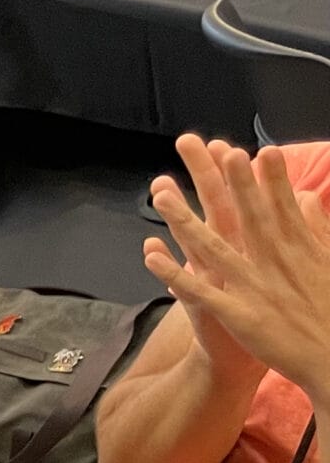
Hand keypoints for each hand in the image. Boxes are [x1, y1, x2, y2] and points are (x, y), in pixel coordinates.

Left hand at [145, 137, 329, 400]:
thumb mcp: (328, 264)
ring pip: (213, 247)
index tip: (262, 149)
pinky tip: (150, 253)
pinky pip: (198, 291)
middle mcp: (276, 265)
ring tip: (160, 191)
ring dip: (185, 219)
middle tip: (216, 147)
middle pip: (248, 216)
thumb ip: (315, 229)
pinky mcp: (237, 315)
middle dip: (232, 183)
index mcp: (300, 252)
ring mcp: (254, 289)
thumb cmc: (329, 312)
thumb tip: (309, 195)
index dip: (271, 180)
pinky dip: (175, 272)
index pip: (283, 208)